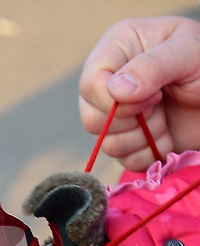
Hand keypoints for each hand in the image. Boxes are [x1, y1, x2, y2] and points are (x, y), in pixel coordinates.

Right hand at [79, 16, 199, 169]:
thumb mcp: (186, 52)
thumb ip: (151, 66)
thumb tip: (116, 91)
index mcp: (116, 52)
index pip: (90, 84)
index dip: (114, 100)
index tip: (153, 96)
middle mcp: (108, 85)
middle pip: (91, 119)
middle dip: (131, 121)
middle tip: (160, 104)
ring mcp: (116, 117)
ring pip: (107, 144)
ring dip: (144, 137)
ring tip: (165, 118)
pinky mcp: (129, 143)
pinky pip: (126, 161)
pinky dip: (150, 153)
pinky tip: (165, 135)